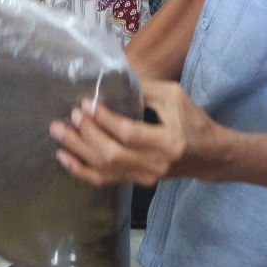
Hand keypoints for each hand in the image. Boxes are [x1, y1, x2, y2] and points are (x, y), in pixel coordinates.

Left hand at [49, 79, 224, 186]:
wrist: (209, 156)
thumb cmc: (193, 122)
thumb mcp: (175, 98)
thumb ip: (145, 90)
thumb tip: (112, 84)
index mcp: (168, 142)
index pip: (129, 134)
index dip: (105, 120)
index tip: (87, 104)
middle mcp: (155, 165)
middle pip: (112, 154)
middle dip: (86, 134)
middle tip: (71, 115)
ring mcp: (144, 177)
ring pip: (104, 169)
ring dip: (78, 150)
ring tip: (58, 133)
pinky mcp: (137, 182)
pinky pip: (104, 180)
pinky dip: (81, 170)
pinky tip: (64, 157)